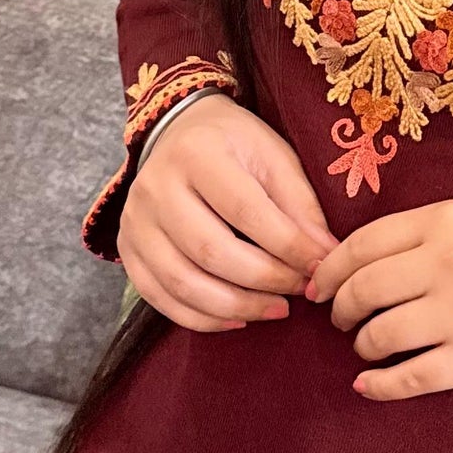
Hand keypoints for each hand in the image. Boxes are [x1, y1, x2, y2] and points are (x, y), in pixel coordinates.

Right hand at [118, 93, 332, 332]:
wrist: (179, 133)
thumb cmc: (236, 146)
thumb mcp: (275, 157)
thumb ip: (300, 206)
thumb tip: (324, 259)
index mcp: (197, 153)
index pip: (245, 211)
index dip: (288, 246)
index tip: (321, 267)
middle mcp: (156, 186)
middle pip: (211, 251)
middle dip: (264, 280)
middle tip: (301, 292)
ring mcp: (135, 221)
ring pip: (183, 282)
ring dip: (236, 307)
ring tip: (277, 309)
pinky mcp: (128, 249)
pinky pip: (160, 298)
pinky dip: (202, 318)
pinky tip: (238, 319)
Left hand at [305, 200, 452, 399]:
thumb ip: (423, 238)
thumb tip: (351, 269)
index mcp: (448, 220)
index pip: (361, 244)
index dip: (330, 270)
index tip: (320, 288)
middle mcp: (450, 261)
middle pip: (361, 290)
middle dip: (341, 311)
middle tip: (342, 322)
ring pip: (377, 335)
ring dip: (363, 347)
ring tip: (369, 348)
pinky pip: (405, 377)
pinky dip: (378, 385)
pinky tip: (369, 384)